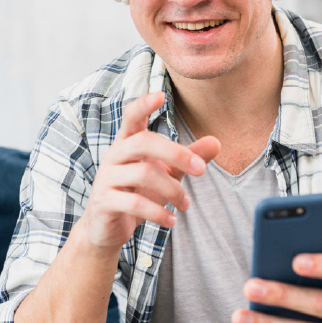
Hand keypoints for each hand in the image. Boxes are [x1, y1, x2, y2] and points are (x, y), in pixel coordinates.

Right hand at [72, 93, 220, 253]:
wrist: (107, 227)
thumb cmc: (137, 193)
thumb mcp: (166, 173)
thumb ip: (187, 157)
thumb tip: (217, 141)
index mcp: (127, 144)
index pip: (131, 117)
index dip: (143, 105)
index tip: (160, 94)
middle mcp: (114, 155)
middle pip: (143, 142)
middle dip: (175, 153)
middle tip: (200, 170)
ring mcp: (106, 178)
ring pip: (143, 173)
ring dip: (173, 190)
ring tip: (186, 204)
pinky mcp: (105, 201)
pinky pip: (135, 203)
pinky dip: (158, 212)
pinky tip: (171, 221)